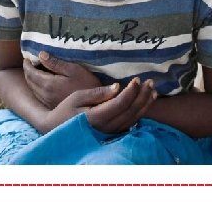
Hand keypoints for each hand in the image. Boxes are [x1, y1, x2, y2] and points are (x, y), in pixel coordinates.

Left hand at [23, 51, 101, 108]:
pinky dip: (36, 86)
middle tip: (30, 62)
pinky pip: (38, 95)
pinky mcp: (52, 106)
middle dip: (27, 71)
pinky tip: (43, 82)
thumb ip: (56, 63)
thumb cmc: (87, 84)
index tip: (27, 57)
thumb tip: (41, 55)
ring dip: (31, 79)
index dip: (27, 64)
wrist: (96, 105)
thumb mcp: (73, 69)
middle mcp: (44, 94)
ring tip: (36, 70)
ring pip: (33, 89)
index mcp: (48, 84)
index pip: (30, 73)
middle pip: (29, 81)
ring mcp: (47, 102)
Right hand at [40, 77, 156, 134]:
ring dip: (145, 104)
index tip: (136, 79)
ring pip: (134, 118)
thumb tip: (117, 87)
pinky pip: (131, 123)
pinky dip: (141, 112)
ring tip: (153, 90)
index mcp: (97, 117)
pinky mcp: (113, 133)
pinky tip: (146, 102)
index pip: (120, 103)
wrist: (58, 128)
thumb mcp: (78, 97)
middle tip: (150, 81)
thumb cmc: (66, 109)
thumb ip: (98, 93)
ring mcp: (111, 132)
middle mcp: (106, 127)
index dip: (131, 91)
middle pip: (131, 111)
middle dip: (142, 95)